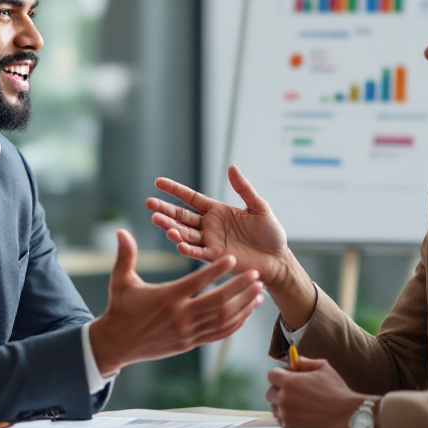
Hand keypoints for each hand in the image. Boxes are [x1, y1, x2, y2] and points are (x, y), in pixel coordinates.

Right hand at [88, 230, 263, 375]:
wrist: (117, 344)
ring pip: (223, 320)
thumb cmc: (120, 308)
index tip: (233, 258)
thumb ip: (125, 255)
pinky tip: (247, 311)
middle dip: (240, 289)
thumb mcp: (120, 281)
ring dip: (244, 305)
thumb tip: (120, 230)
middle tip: (257, 275)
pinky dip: (236, 323)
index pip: (197, 282)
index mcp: (167, 298)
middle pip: (217, 302)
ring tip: (260, 292)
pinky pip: (219, 334)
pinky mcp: (191, 343)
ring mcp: (188, 332)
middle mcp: (181, 316)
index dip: (216, 270)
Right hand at [146, 166, 313, 323]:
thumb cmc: (270, 234)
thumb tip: (232, 167)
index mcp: (217, 211)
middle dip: (165, 210)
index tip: (158, 182)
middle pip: (182, 216)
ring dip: (171, 228)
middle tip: (149, 204)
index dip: (175, 190)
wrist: (278, 259)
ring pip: (185, 233)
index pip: (191, 198)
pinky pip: (198, 252)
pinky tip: (176, 242)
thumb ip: (244, 189)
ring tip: (157, 221)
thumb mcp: (259, 207)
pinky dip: (187, 248)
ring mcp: (211, 242)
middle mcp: (210, 226)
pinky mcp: (216, 257)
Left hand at [266, 356, 371, 427]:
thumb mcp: (323, 368)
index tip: (289, 377)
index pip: (271, 375)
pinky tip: (301, 416)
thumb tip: (294, 360)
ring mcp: (286, 416)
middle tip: (294, 392)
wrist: (347, 416)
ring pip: (275, 408)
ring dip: (282, 405)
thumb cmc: (336, 390)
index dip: (280, 375)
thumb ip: (305, 362)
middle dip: (279, 390)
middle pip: (270, 393)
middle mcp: (283, 399)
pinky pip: (282, 422)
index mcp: (289, 382)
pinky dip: (288, 419)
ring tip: (299, 405)